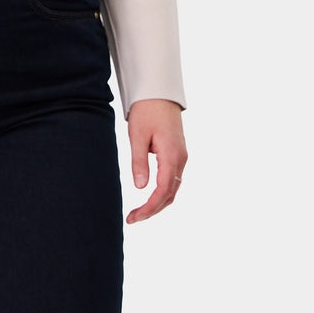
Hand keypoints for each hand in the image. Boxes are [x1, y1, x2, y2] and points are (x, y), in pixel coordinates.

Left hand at [125, 98, 186, 223]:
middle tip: (132, 219)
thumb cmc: (146, 112)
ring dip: (158, 203)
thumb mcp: (137, 136)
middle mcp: (181, 159)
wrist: (159, 93)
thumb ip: (139, 162)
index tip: (134, 217)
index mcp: (172, 156)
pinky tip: (149, 197)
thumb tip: (140, 187)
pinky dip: (163, 193)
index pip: (163, 191)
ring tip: (138, 212)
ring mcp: (181, 157)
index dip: (149, 208)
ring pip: (173, 188)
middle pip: (170, 194)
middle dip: (152, 210)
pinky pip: (173, 180)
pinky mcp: (178, 154)